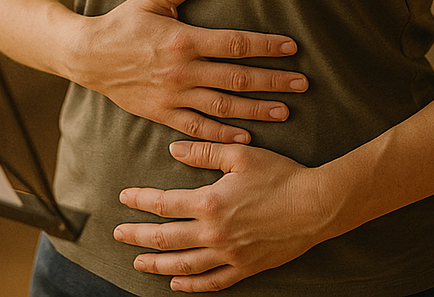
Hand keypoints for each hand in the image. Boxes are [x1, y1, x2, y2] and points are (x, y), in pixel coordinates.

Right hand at [75, 0, 307, 143]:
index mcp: (184, 40)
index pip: (234, 44)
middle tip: (302, 84)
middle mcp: (182, 71)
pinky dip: (223, 134)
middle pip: (236, 79)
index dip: (265, 47)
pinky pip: (198, 128)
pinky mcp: (163, 114)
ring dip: (256, 111)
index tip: (291, 48)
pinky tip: (246, 137)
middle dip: (272, 82)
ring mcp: (173, 95)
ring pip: (223, 107)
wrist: (87, 56)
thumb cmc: (121, 23)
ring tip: (285, 112)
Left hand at [115, 140, 332, 291]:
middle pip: (166, 238)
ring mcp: (229, 254)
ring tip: (138, 263)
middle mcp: (215, 233)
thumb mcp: (240, 154)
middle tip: (118, 234)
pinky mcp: (246, 267)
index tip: (124, 198)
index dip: (140, 200)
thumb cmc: (279, 175)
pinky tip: (177, 284)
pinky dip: (191, 286)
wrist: (315, 205)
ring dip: (158, 265)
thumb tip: (173, 150)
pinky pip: (213, 282)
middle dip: (138, 236)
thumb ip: (204, 150)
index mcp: (210, 202)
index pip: (164, 203)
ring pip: (184, 265)